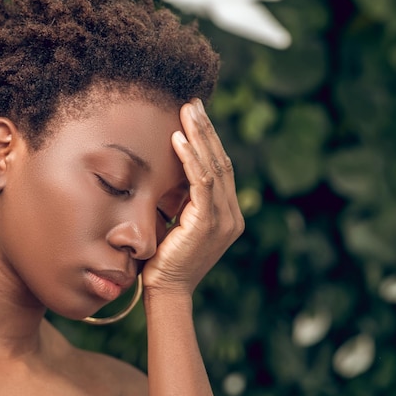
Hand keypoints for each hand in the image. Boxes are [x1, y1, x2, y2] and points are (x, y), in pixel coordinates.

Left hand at [142, 98, 243, 294]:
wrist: (166, 292)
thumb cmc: (164, 261)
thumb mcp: (177, 225)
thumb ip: (183, 202)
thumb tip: (173, 175)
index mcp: (227, 215)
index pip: (220, 169)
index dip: (209, 141)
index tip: (194, 116)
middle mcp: (231, 215)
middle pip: (221, 162)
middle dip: (206, 130)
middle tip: (193, 103)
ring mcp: (223, 219)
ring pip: (214, 167)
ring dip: (199, 136)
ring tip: (187, 111)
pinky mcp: (208, 223)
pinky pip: (200, 182)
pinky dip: (190, 159)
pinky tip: (178, 139)